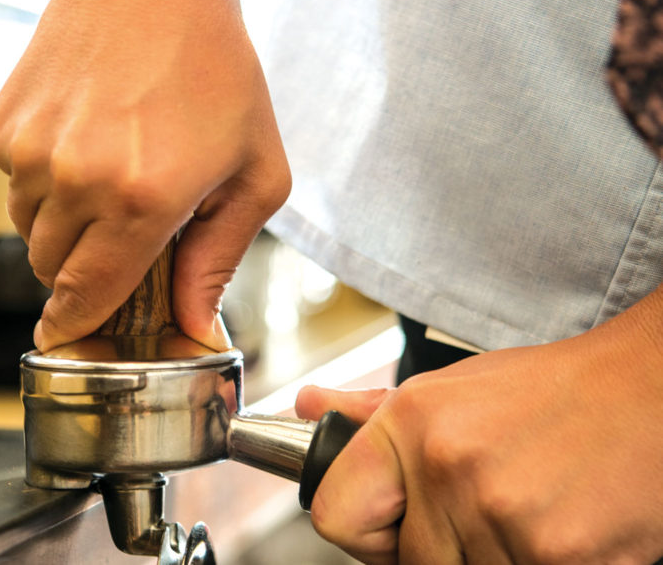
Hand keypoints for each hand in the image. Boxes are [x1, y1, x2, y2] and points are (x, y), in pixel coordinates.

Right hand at [0, 0, 289, 350]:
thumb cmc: (215, 69)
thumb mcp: (254, 172)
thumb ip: (221, 258)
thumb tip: (192, 321)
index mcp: (142, 201)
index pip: (88, 297)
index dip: (78, 326)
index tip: (74, 336)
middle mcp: (77, 181)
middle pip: (52, 271)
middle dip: (83, 274)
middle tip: (123, 238)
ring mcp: (33, 151)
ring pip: (28, 231)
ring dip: (63, 229)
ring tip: (111, 180)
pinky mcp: (5, 124)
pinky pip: (15, 185)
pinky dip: (45, 184)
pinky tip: (86, 145)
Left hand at [297, 287, 662, 563]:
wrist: (646, 389)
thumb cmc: (550, 391)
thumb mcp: (450, 389)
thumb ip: (371, 412)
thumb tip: (308, 406)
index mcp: (412, 423)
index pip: (335, 514)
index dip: (364, 531)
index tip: (391, 527)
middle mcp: (448, 466)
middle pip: (406, 563)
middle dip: (442, 548)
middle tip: (487, 508)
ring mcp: (503, 516)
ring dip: (493, 559)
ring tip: (529, 509)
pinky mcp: (561, 558)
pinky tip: (559, 526)